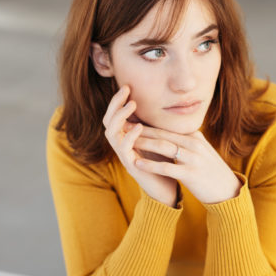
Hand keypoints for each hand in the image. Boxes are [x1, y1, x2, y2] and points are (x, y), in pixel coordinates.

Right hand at [102, 85, 178, 206]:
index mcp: (126, 138)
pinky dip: (129, 136)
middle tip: (124, 90)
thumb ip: (153, 125)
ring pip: (111, 134)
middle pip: (108, 121)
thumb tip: (160, 102)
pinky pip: (123, 150)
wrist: (168, 188)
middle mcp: (121, 146)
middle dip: (114, 104)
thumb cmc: (163, 163)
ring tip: (131, 104)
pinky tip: (139, 127)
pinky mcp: (131, 166)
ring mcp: (124, 156)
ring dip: (120, 117)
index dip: (118, 101)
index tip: (126, 86)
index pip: (115, 115)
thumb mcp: (158, 139)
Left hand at [133, 126, 242, 204]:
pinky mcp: (191, 174)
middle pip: (164, 134)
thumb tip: (170, 134)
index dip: (149, 125)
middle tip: (124, 126)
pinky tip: (138, 163)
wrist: (227, 190)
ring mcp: (194, 158)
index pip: (168, 128)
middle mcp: (195, 144)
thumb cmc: (211, 171)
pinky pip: (167, 167)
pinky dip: (151, 164)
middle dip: (142, 130)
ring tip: (128, 141)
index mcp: (195, 137)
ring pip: (164, 147)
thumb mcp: (201, 151)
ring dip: (144, 143)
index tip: (133, 122)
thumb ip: (187, 141)